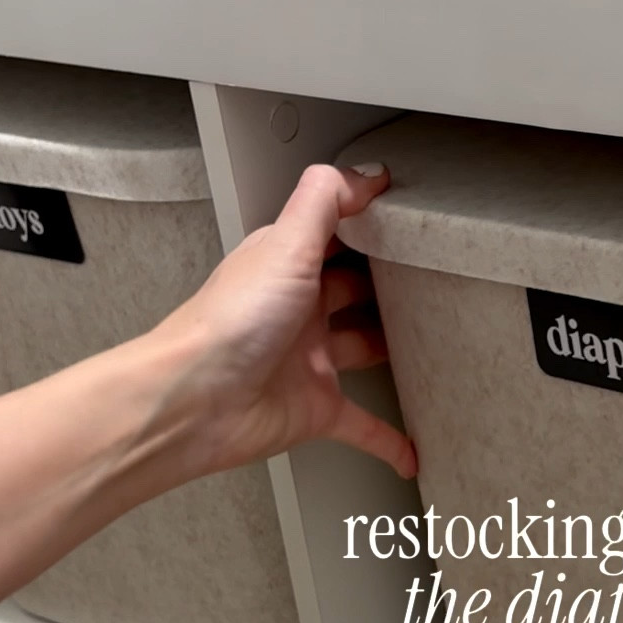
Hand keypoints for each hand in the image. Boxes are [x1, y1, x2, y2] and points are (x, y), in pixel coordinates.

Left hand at [150, 160, 414, 479]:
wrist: (194, 402)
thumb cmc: (228, 324)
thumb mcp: (284, 244)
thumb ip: (324, 200)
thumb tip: (366, 173)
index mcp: (287, 266)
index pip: (333, 235)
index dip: (366, 224)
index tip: (409, 218)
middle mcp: (297, 311)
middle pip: (351, 291)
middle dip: (385, 286)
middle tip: (428, 279)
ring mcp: (306, 361)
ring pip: (360, 351)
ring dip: (389, 352)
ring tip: (429, 348)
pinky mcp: (314, 409)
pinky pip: (362, 426)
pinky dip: (388, 438)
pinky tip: (412, 449)